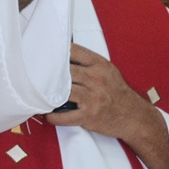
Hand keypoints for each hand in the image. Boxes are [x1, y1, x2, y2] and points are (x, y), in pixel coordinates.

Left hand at [45, 43, 160, 141]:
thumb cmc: (118, 93)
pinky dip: (53, 117)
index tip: (45, 54)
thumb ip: (90, 63)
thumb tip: (65, 56)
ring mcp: (92, 97)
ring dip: (48, 94)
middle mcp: (96, 79)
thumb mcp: (109, 71)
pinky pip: (65, 116)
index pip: (74, 52)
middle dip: (49, 73)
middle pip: (65, 71)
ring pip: (63, 91)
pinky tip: (48, 114)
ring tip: (39, 94)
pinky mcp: (89, 115)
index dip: (57, 52)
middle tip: (34, 75)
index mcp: (100, 65)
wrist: (134, 116)